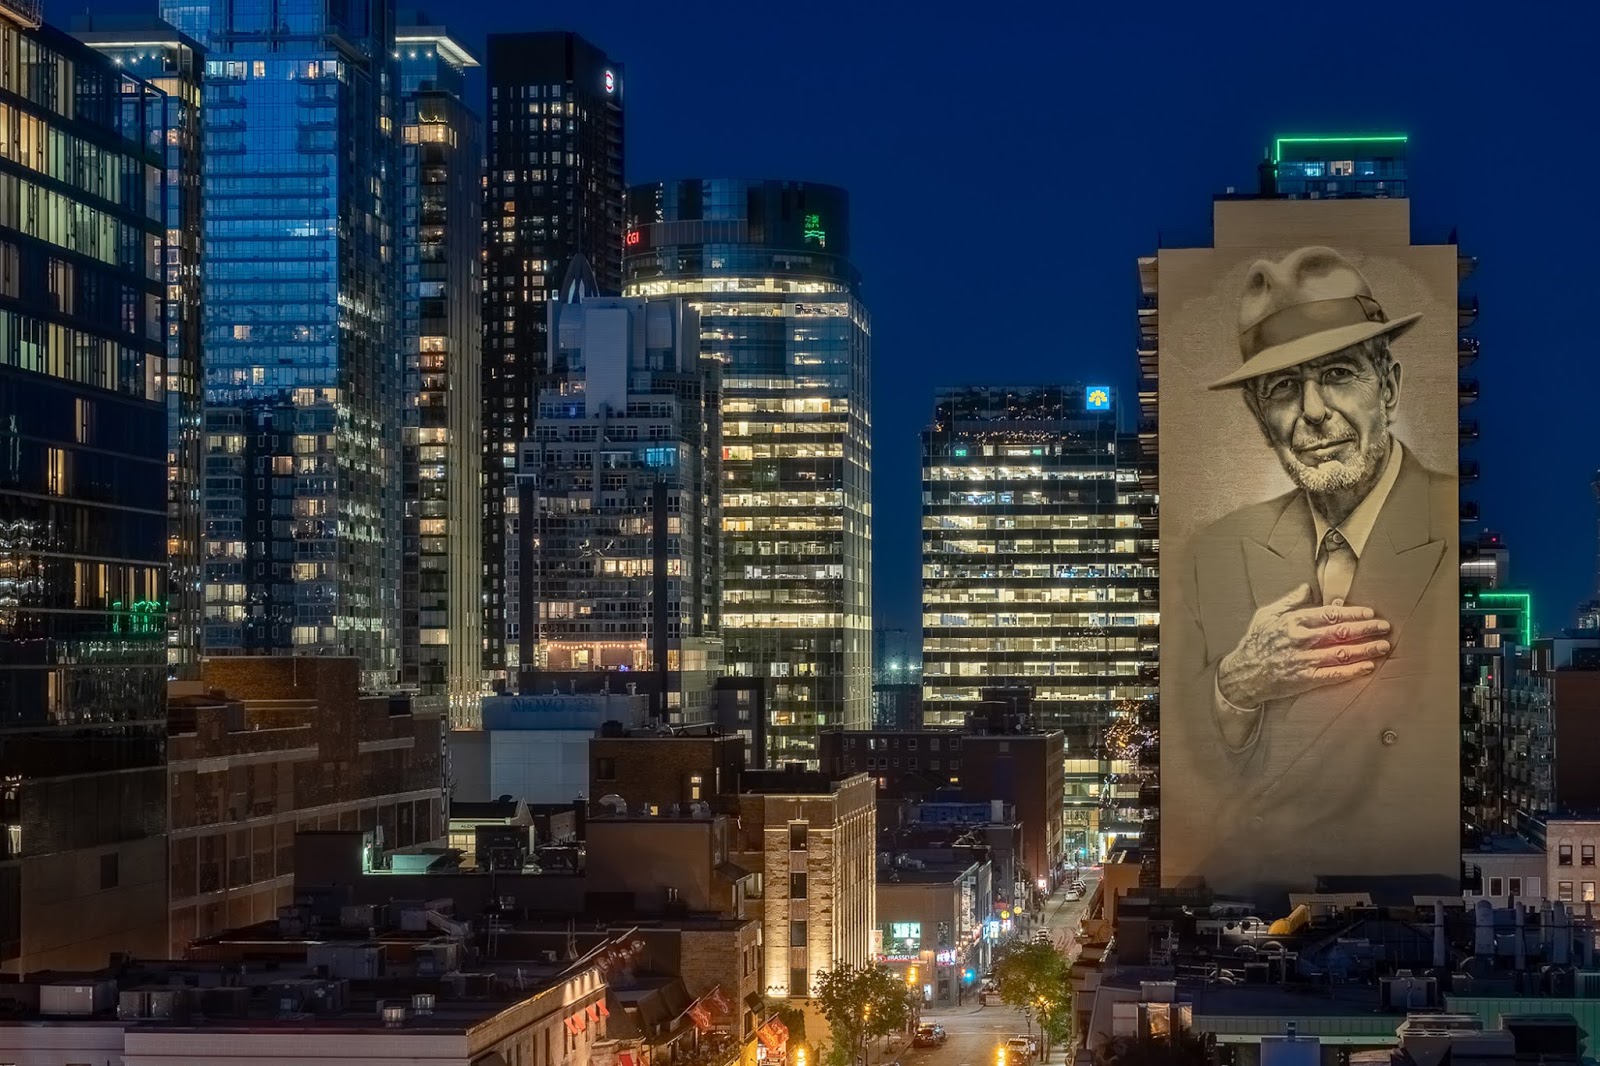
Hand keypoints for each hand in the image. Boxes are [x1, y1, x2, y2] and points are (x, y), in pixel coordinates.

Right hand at [1216, 583, 1390, 707]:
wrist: (1242, 674)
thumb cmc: (1255, 643)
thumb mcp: (1266, 615)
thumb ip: (1289, 601)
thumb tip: (1306, 587)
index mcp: (1293, 621)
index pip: (1330, 614)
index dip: (1353, 613)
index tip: (1370, 613)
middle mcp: (1301, 639)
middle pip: (1341, 632)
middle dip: (1367, 629)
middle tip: (1385, 627)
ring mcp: (1303, 660)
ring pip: (1341, 653)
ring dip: (1365, 649)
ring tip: (1383, 646)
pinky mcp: (1304, 679)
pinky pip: (1333, 675)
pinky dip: (1352, 671)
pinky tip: (1367, 667)